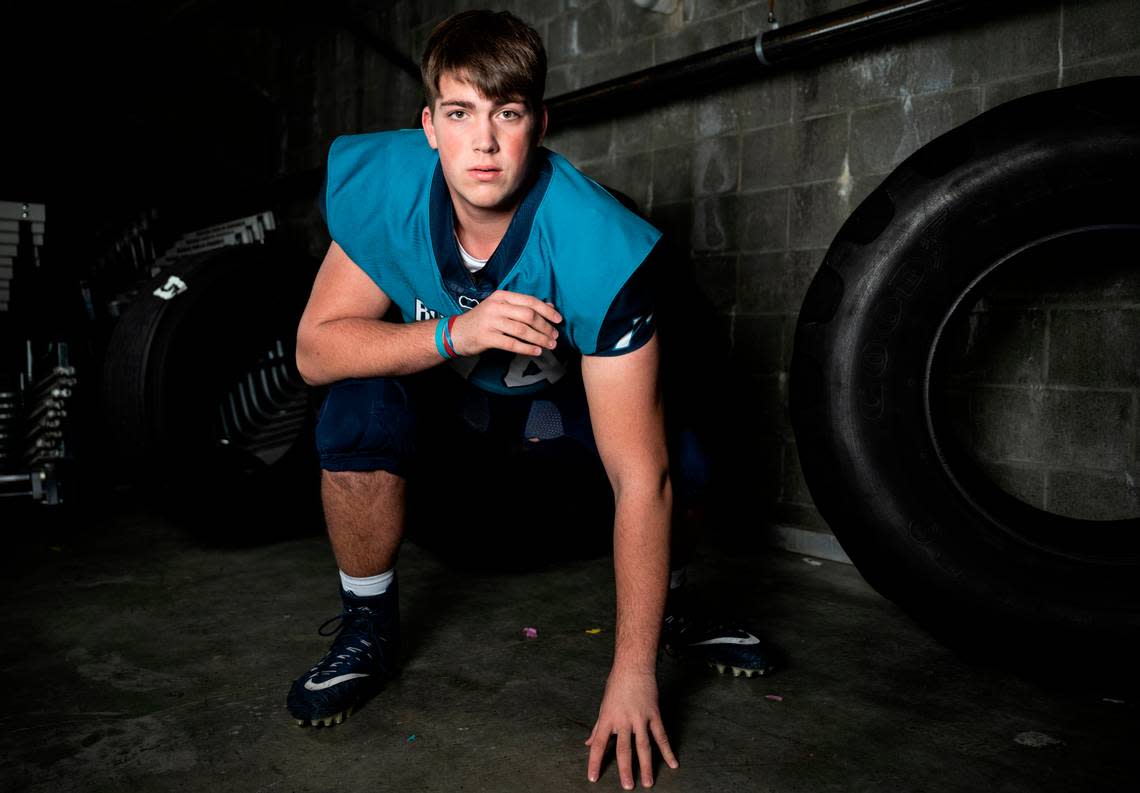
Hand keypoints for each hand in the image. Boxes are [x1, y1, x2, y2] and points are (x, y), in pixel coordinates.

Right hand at [449, 290, 561, 356]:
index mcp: (502, 296)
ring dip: (539, 339)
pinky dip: (526, 348)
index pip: (530, 301)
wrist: (456, 332)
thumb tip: (549, 306)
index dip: (547, 311)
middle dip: (545, 327)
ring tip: (550, 345)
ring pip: (522, 330)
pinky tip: (536, 351)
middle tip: (555, 336)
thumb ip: (522, 306)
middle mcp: (496, 306)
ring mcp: (490, 322)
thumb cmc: (483, 320)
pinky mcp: (486, 337)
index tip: (559, 320)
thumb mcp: (500, 308)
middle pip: (528, 315)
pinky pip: (512, 344)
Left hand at [585, 668, 677, 788]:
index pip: (599, 745)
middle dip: (625, 770)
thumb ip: (597, 728)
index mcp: (607, 719)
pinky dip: (667, 750)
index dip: (595, 762)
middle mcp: (623, 720)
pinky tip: (672, 763)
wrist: (633, 667)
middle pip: (624, 750)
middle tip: (627, 786)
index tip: (593, 777)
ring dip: (646, 766)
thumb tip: (589, 743)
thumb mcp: (603, 706)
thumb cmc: (616, 685)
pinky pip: (661, 736)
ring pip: (644, 746)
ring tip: (648, 782)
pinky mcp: (654, 714)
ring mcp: (640, 718)